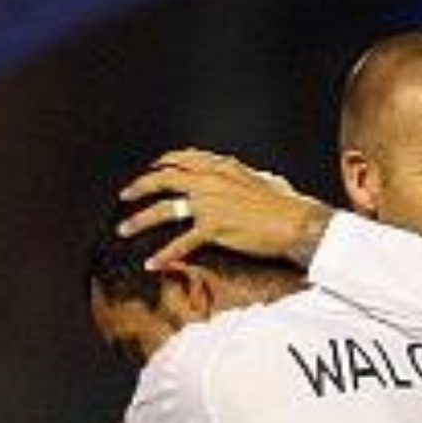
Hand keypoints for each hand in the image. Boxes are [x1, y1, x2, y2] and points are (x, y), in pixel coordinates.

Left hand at [118, 148, 333, 270]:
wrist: (297, 222)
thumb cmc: (287, 205)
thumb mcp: (264, 181)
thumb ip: (248, 178)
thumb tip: (255, 178)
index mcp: (222, 166)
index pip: (182, 158)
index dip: (162, 164)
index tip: (151, 171)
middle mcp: (211, 180)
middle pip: (164, 177)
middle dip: (140, 186)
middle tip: (124, 197)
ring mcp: (210, 203)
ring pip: (164, 208)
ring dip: (140, 219)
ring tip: (124, 230)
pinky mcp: (214, 227)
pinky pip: (182, 242)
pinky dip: (164, 254)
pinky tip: (152, 264)